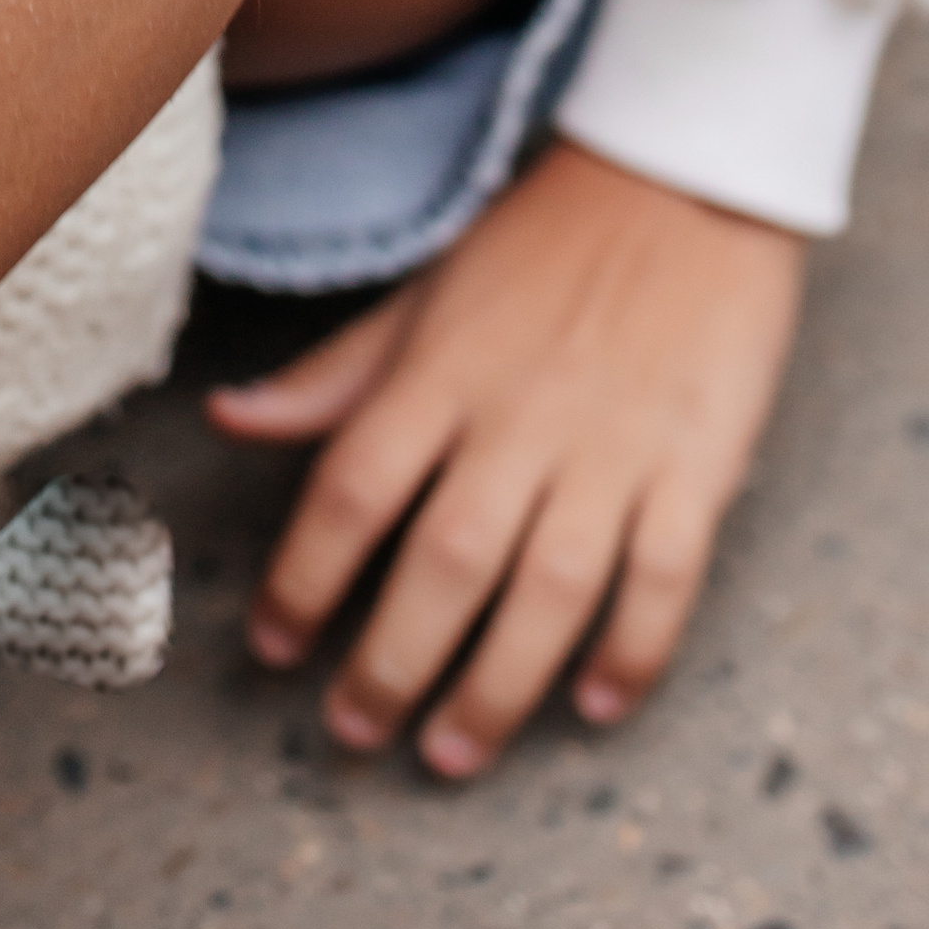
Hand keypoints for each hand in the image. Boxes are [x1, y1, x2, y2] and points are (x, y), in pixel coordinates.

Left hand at [207, 140, 802, 775]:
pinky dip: (631, 651)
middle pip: (444, 562)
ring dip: (496, 687)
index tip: (273, 647)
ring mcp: (614, 446)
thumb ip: (335, 372)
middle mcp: (520, 417)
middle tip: (353, 732)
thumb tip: (231, 418)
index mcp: (442, 371)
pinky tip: (593, 705)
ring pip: (548, 593)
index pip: (351, 489)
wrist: (684, 176)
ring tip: (450, 753)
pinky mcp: (697, 465)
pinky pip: (663, 579)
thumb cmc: (542, 241)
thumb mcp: (425, 291)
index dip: (302, 577)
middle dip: (391, 664)